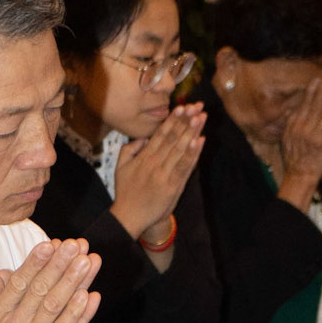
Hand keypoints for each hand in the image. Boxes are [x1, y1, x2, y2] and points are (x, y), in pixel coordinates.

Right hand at [0, 240, 101, 322]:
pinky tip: (90, 296)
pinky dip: (78, 315)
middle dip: (60, 264)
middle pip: (41, 289)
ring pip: (56, 306)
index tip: (49, 243)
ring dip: (74, 282)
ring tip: (88, 261)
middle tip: (76, 244)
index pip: (20, 283)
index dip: (36, 262)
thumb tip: (1, 279)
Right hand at [110, 104, 205, 243]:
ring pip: (180, 149)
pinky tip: (200, 141)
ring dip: (192, 132)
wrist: (130, 217)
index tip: (182, 107)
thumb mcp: (120, 167)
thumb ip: (129, 149)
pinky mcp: (173, 186)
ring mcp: (165, 174)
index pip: (161, 134)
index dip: (173, 120)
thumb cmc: (126, 192)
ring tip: (201, 117)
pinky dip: (193, 153)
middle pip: (173, 138)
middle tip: (196, 106)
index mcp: (144, 157)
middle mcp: (155, 163)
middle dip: (186, 121)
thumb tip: (143, 138)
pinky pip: (185, 167)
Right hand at [277, 76, 321, 207]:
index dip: (311, 92)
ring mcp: (316, 136)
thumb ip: (289, 124)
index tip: (317, 81)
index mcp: (295, 126)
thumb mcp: (286, 139)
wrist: (299, 175)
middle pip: (316, 106)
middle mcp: (304, 129)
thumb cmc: (293, 157)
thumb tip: (290, 110)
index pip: (304, 105)